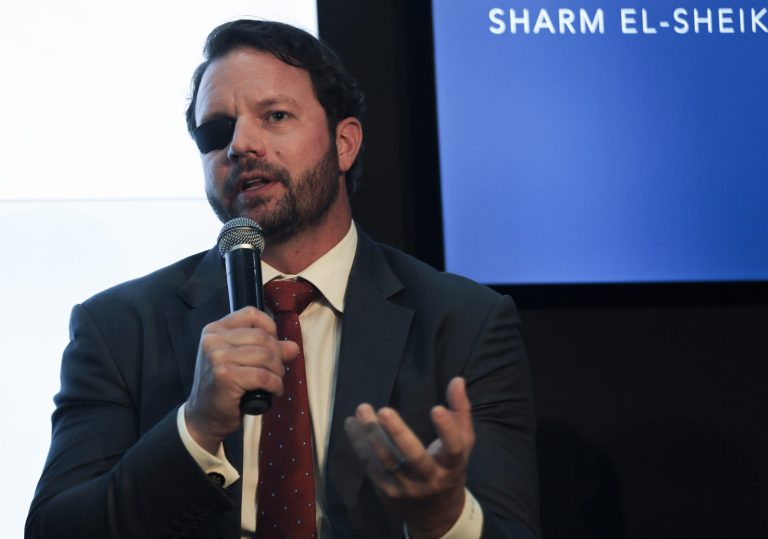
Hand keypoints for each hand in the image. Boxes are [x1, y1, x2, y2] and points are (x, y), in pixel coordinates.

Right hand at [185, 307, 298, 452]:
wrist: (204, 416)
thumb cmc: (223, 387)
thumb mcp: (241, 361)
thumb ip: (265, 349)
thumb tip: (293, 347)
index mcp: (215, 329)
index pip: (251, 314)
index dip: (270, 328)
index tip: (273, 346)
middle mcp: (213, 339)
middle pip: (262, 336)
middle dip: (278, 355)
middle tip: (278, 370)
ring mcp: (217, 357)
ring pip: (265, 356)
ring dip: (278, 371)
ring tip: (276, 382)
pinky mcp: (225, 375)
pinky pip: (263, 376)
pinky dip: (275, 384)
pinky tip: (274, 391)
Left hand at [344, 377, 474, 538]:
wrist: (435, 513)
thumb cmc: (449, 467)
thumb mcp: (463, 443)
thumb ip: (460, 411)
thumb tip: (457, 379)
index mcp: (452, 465)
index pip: (454, 448)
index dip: (447, 430)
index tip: (437, 408)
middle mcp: (430, 479)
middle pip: (415, 458)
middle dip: (399, 434)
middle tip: (384, 411)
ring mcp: (407, 487)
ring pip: (387, 461)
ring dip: (371, 435)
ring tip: (362, 410)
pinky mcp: (387, 491)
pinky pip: (371, 466)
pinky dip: (360, 444)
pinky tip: (351, 424)